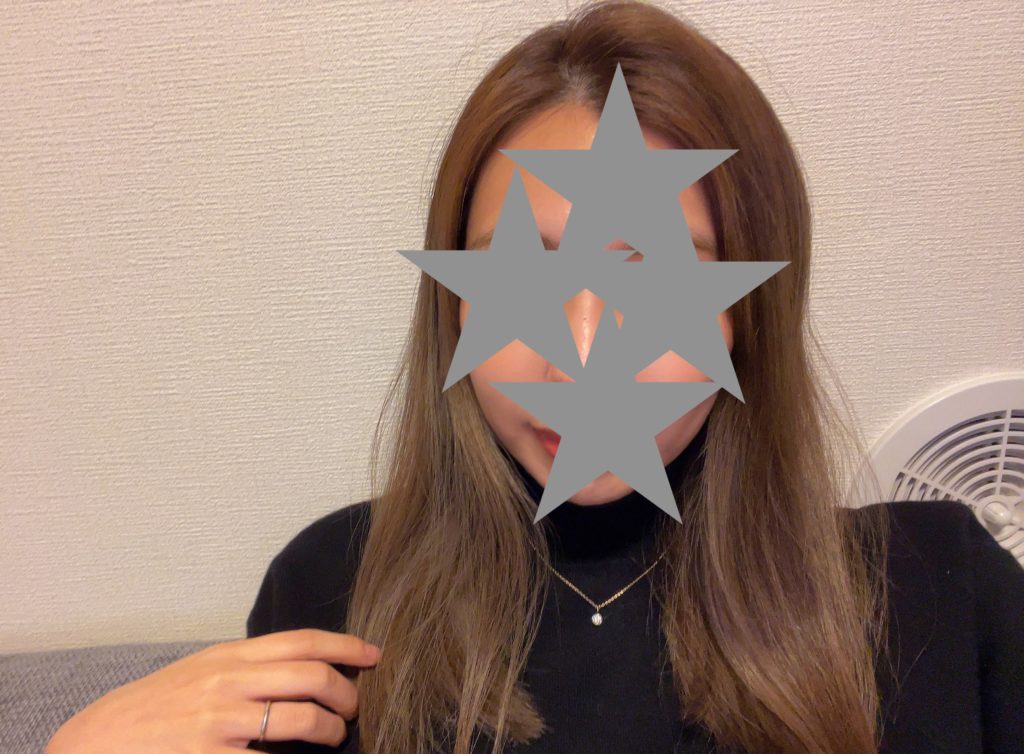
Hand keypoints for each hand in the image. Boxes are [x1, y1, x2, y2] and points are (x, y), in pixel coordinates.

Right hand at [44, 628, 381, 752]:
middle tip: (355, 707)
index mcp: (229, 656)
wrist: (94, 743)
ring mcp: (220, 722)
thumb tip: (300, 668)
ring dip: (331, 729)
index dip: (346, 646)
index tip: (374, 655)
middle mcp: (229, 681)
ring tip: (334, 736)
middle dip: (346, 692)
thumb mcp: (199, 672)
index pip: (302, 641)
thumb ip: (246, 668)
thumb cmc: (152, 710)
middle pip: (312, 675)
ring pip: (302, 717)